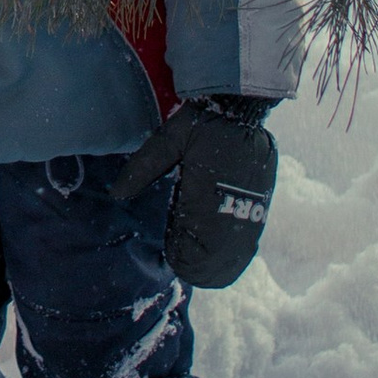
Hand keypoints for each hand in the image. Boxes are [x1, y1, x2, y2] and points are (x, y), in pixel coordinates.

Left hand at [114, 95, 278, 288]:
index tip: (173, 260)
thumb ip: (143, 168)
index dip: (184, 255)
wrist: (240, 106)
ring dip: (218, 264)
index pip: (195, 237)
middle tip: (183, 268)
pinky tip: (224, 262)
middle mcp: (231, 200)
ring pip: (236, 250)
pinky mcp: (262, 201)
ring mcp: (251, 203)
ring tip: (200, 271)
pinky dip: (237, 255)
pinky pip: (251, 239)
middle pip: (217, 252)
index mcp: (206, 188)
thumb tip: (116, 194)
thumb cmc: (201, 122)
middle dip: (199, 265)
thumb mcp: (168, 139)